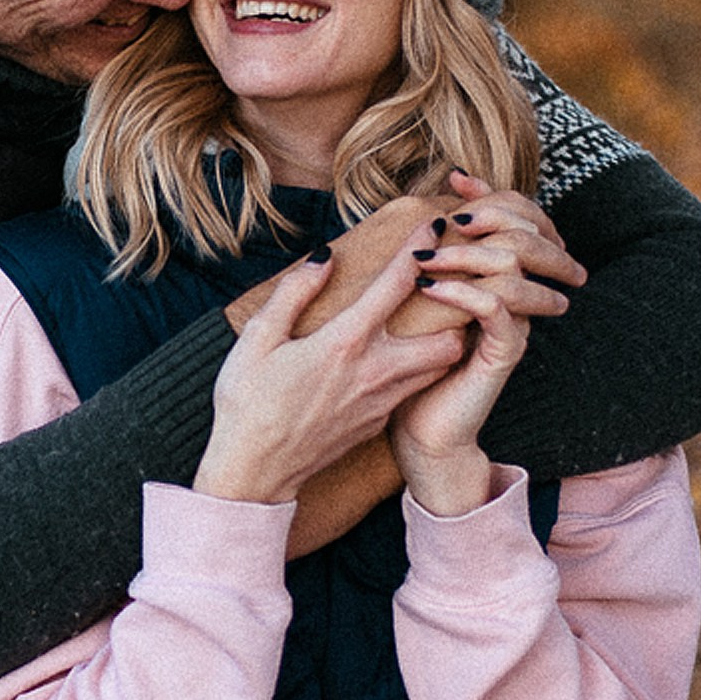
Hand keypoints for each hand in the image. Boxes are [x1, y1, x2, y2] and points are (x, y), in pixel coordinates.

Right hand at [196, 242, 466, 505]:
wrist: (254, 474)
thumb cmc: (247, 405)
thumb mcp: (257, 340)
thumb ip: (294, 293)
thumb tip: (325, 258)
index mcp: (345, 343)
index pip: (398, 284)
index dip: (420, 249)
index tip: (434, 225)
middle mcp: (375, 372)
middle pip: (448, 335)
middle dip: (453, 308)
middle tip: (447, 284)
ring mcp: (381, 402)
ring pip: (439, 367)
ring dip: (443, 340)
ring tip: (432, 318)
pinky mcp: (377, 424)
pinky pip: (413, 389)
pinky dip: (420, 369)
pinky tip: (398, 358)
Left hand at [389, 174, 584, 515]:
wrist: (419, 432)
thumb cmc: (406, 366)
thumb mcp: (406, 303)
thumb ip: (418, 257)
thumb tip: (410, 213)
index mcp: (497, 275)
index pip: (517, 216)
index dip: (491, 194)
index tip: (455, 181)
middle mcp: (513, 294)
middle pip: (525, 231)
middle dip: (487, 215)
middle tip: (447, 220)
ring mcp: (511, 322)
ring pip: (512, 265)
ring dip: (467, 253)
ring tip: (425, 258)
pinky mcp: (501, 353)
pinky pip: (496, 309)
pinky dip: (464, 292)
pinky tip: (430, 289)